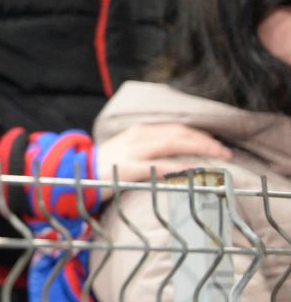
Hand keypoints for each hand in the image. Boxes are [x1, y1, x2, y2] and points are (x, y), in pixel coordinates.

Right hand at [95, 123, 231, 197]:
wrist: (76, 172)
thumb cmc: (105, 165)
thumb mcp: (128, 151)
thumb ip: (150, 150)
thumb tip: (177, 157)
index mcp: (140, 132)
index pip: (176, 128)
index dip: (199, 135)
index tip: (217, 144)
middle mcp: (137, 137)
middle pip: (178, 133)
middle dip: (205, 141)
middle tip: (225, 153)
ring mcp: (131, 151)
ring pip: (171, 144)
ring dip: (197, 149)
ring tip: (217, 158)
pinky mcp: (126, 167)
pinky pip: (155, 166)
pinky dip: (175, 168)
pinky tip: (190, 172)